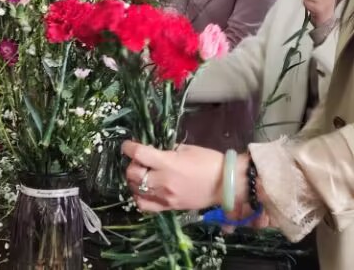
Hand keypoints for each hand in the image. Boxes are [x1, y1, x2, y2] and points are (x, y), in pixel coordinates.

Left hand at [123, 141, 245, 212]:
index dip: (129, 148)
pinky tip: (145, 190)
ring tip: (143, 174)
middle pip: (133, 173)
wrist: (226, 184)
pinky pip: (145, 205)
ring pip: (135, 190)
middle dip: (132, 164)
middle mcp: (163, 181)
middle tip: (140, 160)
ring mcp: (164, 196)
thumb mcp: (188, 149)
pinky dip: (139, 197)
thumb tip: (154, 150)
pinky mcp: (168, 207)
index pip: (139, 154)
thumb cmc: (210, 162)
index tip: (127, 145)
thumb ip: (168, 150)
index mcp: (168, 163)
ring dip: (135, 180)